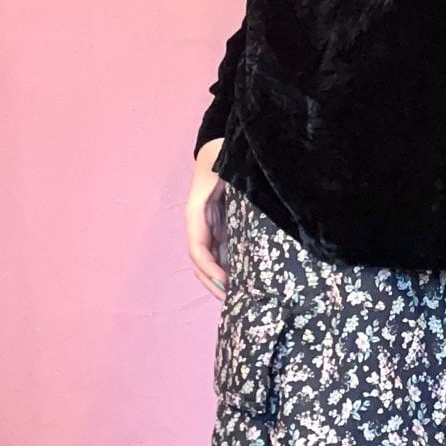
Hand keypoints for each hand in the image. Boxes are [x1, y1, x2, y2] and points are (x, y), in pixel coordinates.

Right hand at [187, 138, 227, 298]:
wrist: (222, 145)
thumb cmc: (225, 154)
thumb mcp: (228, 167)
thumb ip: (234, 184)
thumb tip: (249, 200)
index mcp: (197, 210)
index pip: (197, 247)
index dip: (209, 268)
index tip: (225, 283)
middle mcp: (198, 221)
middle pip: (199, 260)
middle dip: (212, 282)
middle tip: (231, 300)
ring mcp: (207, 225)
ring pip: (207, 260)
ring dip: (217, 280)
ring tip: (235, 298)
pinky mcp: (218, 226)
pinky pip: (218, 253)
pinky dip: (225, 269)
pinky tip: (240, 282)